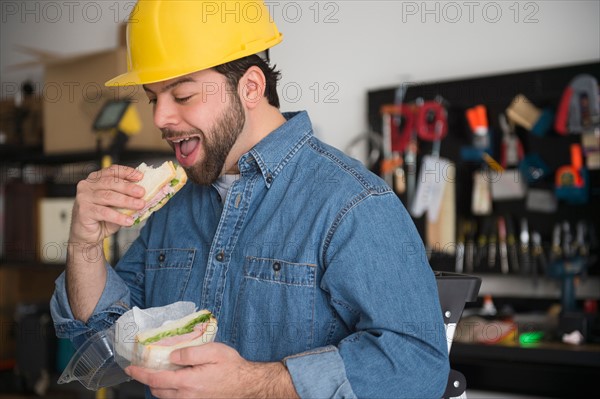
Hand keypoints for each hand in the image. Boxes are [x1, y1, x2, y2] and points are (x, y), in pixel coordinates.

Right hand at [70, 164, 144, 244]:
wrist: (88, 235)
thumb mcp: (117, 204)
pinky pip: (104, 212)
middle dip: (128, 187)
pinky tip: (129, 220)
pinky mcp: (84, 211)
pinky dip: (118, 217)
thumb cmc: (103, 217)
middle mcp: (87, 186)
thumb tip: (145, 194)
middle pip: (110, 183)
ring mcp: (84, 198)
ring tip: (140, 205)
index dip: (126, 172)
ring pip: (108, 196)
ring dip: (126, 201)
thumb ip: (126, 197)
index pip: (112, 171)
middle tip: (142, 192)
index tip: (140, 176)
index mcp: (96, 179)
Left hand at [125, 342, 298, 398]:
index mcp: (188, 382)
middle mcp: (187, 396)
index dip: (140, 373)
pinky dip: (169, 392)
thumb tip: (172, 355)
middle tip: (143, 367)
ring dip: (158, 386)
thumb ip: (190, 352)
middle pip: (157, 391)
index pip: (156, 379)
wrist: (248, 384)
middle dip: (147, 380)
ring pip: (165, 397)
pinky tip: (175, 381)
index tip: (130, 368)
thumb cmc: (233, 367)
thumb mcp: (213, 351)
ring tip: (158, 373)